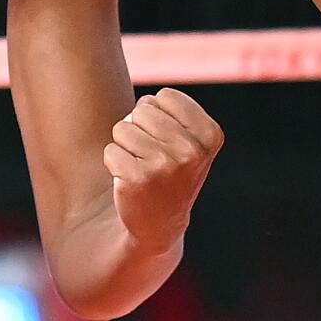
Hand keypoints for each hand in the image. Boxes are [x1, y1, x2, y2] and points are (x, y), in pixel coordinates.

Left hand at [103, 88, 222, 253]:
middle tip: (152, 157)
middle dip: (140, 128)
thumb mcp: (192, 141)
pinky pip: (110, 150)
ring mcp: (164, 165)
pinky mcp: (137, 179)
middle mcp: (191, 150)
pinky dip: (114, 163)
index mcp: (210, 135)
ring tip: (142, 168)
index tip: (168, 141)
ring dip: (126, 146)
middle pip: (142, 109)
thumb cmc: (172, 170)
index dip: (159, 115)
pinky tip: (130, 181)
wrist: (160, 224)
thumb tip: (143, 101)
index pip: (165, 96)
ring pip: (122, 128)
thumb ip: (177, 111)